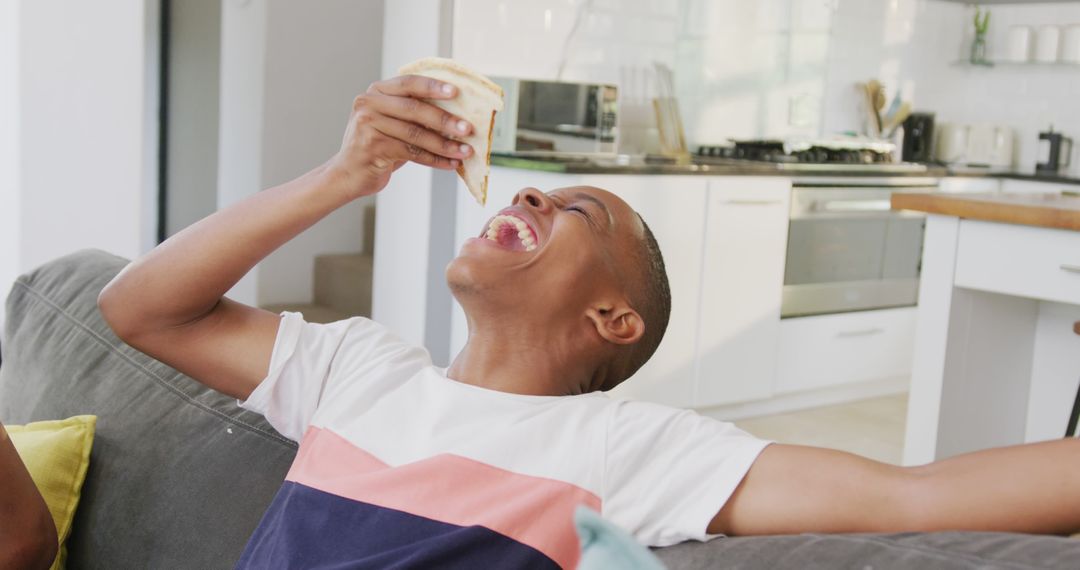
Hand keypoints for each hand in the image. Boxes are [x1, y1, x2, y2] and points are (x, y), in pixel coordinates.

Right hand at [328, 74, 474, 198]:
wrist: (349, 173)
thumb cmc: (378, 146)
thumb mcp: (392, 122)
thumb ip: (413, 113)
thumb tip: (457, 115)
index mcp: (376, 91)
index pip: (408, 83)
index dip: (433, 86)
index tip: (456, 92)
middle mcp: (369, 104)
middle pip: (414, 109)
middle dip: (445, 120)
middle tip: (468, 128)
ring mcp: (368, 125)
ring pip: (415, 134)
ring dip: (444, 145)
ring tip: (465, 151)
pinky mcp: (372, 147)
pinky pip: (412, 153)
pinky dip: (435, 159)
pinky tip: (451, 164)